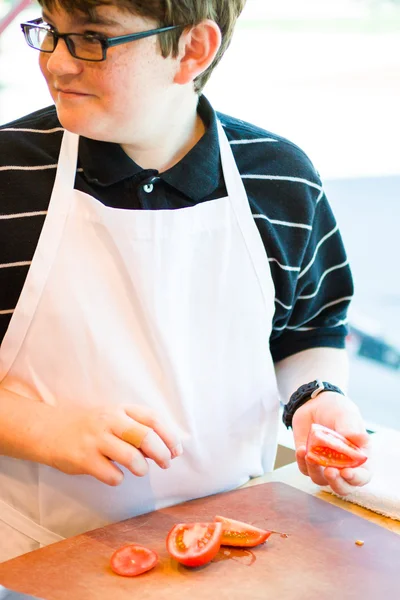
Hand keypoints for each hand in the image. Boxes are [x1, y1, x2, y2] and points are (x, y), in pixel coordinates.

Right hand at [44, 404, 181, 485]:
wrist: (49, 430)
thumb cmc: (90, 427)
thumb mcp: (113, 418)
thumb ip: (137, 430)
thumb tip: (167, 448)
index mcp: (120, 409)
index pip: (152, 419)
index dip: (169, 436)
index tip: (177, 451)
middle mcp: (109, 421)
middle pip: (145, 437)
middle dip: (162, 454)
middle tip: (165, 464)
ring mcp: (96, 439)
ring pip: (132, 457)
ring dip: (142, 468)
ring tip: (140, 470)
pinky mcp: (84, 459)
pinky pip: (112, 474)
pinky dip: (118, 478)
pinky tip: (114, 474)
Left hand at [292, 391, 371, 494]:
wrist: (314, 403)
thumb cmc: (336, 409)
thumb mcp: (346, 414)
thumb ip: (351, 427)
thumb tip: (359, 438)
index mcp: (359, 456)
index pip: (363, 476)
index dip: (356, 479)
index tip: (347, 472)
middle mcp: (344, 465)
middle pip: (343, 487)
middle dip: (336, 483)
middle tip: (330, 471)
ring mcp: (325, 465)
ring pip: (321, 480)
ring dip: (315, 470)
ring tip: (309, 454)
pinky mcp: (309, 461)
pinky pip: (305, 469)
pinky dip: (302, 462)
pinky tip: (301, 449)